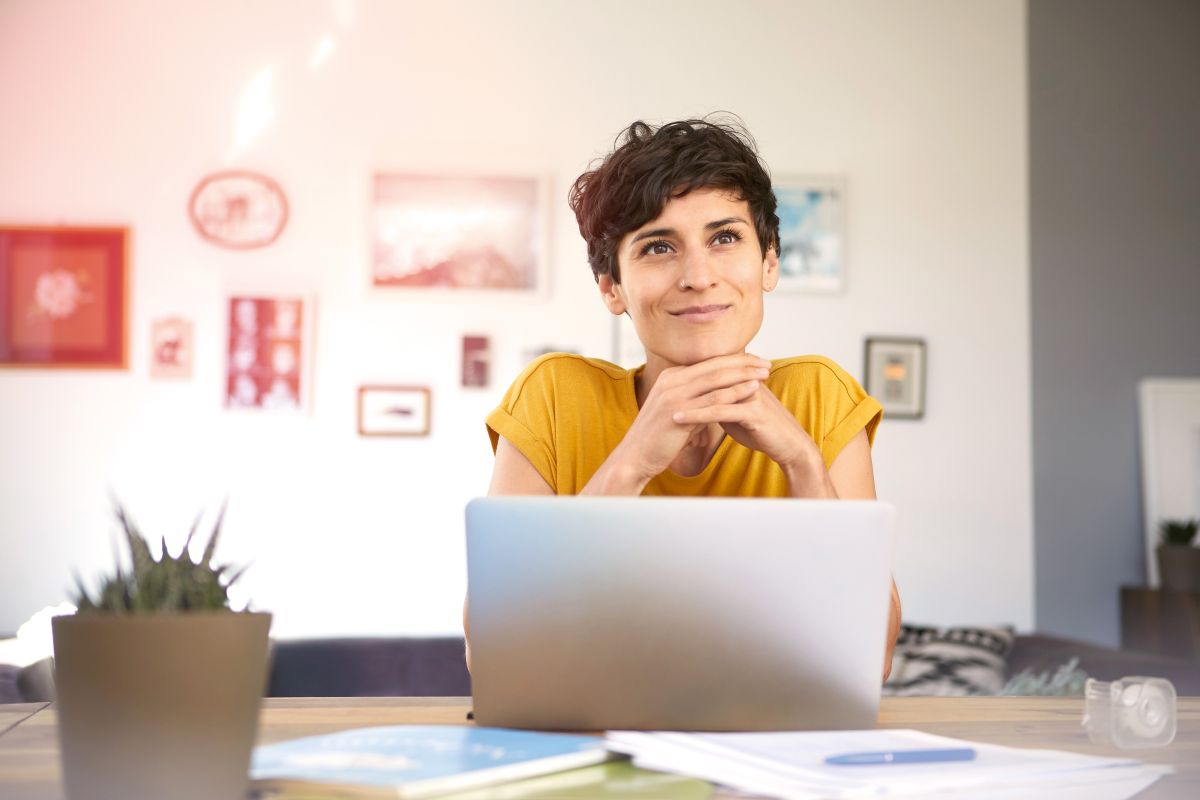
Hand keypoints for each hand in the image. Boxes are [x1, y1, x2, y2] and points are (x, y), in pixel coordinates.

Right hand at [610, 353, 772, 484]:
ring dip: (744, 374)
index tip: (754, 361)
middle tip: (766, 363)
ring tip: (765, 373)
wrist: (635, 457)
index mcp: (670, 376)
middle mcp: (671, 380)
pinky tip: (753, 390)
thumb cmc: (657, 438)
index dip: (733, 360)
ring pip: (716, 378)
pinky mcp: (679, 411)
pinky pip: (713, 399)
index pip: (708, 363)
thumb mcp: (676, 410)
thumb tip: (713, 396)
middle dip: (743, 363)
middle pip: (714, 366)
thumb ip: (693, 398)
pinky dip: (736, 392)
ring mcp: (674, 394)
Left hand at [670, 379, 820, 473]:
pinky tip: (679, 419)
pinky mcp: (753, 411)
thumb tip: (699, 400)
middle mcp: (746, 381)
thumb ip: (719, 402)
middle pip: (708, 377)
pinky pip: (719, 411)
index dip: (687, 378)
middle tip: (655, 392)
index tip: (662, 385)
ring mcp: (750, 394)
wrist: (788, 445)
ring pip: (711, 393)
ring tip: (661, 406)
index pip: (710, 372)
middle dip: (681, 385)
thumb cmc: (762, 430)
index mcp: (742, 378)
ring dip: (685, 399)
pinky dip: (696, 415)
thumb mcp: (735, 413)